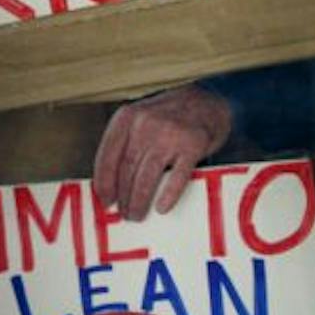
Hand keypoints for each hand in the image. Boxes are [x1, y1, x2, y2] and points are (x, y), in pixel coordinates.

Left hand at [93, 86, 234, 221]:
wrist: (210, 100)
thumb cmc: (169, 116)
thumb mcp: (140, 118)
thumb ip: (125, 142)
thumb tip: (110, 183)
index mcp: (127, 117)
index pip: (107, 155)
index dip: (104, 182)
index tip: (104, 201)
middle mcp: (145, 123)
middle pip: (126, 169)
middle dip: (123, 196)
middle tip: (124, 214)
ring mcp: (170, 134)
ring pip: (147, 176)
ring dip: (139, 201)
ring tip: (137, 214)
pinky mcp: (194, 144)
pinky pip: (178, 176)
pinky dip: (168, 195)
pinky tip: (161, 208)